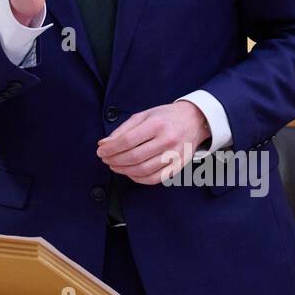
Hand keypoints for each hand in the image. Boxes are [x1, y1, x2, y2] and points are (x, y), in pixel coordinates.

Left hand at [96, 101, 210, 184]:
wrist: (194, 120)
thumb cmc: (165, 117)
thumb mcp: (143, 115)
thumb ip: (123, 129)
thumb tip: (104, 144)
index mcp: (156, 124)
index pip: (127, 141)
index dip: (111, 148)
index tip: (100, 150)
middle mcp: (167, 140)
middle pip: (134, 156)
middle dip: (114, 160)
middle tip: (105, 159)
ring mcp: (174, 155)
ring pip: (143, 170)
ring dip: (124, 170)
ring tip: (114, 166)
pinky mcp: (178, 166)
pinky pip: (155, 179)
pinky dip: (139, 178)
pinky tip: (130, 172)